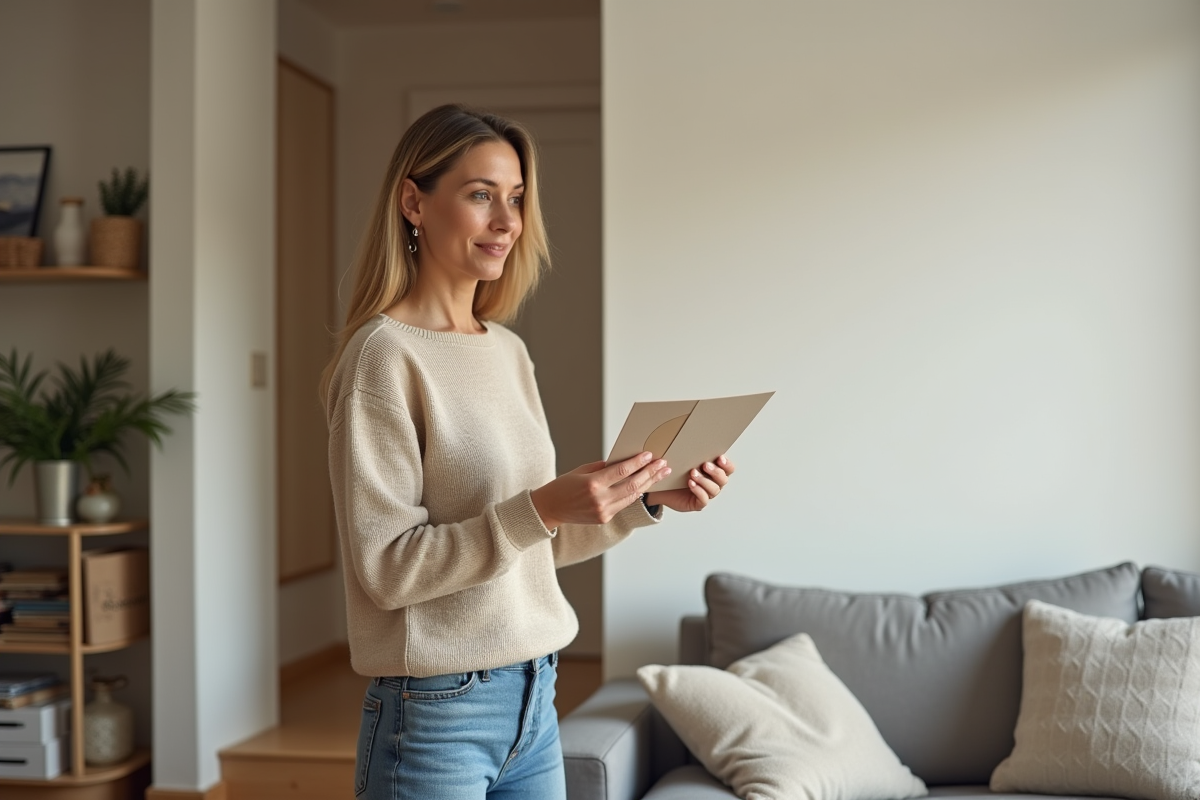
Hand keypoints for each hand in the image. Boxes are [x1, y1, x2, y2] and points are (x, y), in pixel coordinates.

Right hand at [531, 452, 671, 529]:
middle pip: (633, 485)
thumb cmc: (564, 486)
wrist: (550, 509)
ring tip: (660, 474)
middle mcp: (600, 499)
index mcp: (593, 484)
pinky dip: (635, 494)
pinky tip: (645, 486)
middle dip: (650, 473)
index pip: (622, 471)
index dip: (638, 462)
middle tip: (663, 465)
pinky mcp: (605, 519)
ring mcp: (603, 511)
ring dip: (648, 484)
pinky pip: (624, 504)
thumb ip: (604, 467)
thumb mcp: (582, 470)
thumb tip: (625, 462)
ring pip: (632, 496)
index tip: (650, 455)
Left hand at [645, 455, 734, 513]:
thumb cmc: (674, 472)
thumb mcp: (682, 459)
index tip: (720, 457)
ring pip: (714, 489)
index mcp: (714, 471)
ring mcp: (707, 494)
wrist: (661, 487)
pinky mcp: (698, 503)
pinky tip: (691, 484)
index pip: (728, 468)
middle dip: (715, 472)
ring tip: (693, 474)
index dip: (727, 464)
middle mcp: (713, 483)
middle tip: (705, 465)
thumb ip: (689, 451)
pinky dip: (699, 491)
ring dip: (705, 481)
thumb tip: (689, 436)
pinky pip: (704, 499)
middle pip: (723, 479)